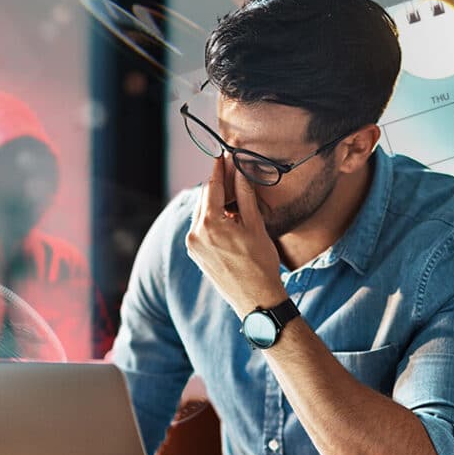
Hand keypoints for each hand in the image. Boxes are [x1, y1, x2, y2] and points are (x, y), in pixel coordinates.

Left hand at [185, 155, 287, 317]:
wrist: (256, 298)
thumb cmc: (260, 263)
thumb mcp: (255, 225)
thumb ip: (245, 196)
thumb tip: (240, 172)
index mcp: (210, 224)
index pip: (213, 188)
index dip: (219, 170)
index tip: (221, 156)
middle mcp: (195, 234)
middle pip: (205, 199)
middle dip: (217, 185)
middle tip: (229, 171)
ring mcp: (193, 245)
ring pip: (201, 214)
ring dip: (214, 203)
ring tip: (232, 196)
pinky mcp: (195, 255)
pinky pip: (200, 228)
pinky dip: (211, 219)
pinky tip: (226, 217)